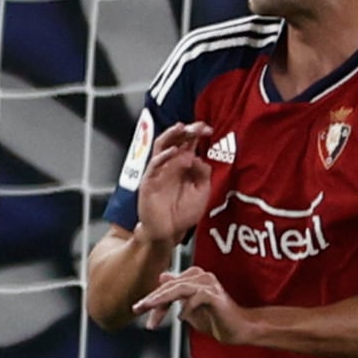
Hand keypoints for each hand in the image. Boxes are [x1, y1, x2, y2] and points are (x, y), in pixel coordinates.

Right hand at [131, 120, 214, 247]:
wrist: (168, 231)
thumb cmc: (183, 213)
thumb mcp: (202, 192)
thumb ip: (202, 173)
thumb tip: (197, 157)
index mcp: (183, 165)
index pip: (188, 142)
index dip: (196, 133)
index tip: (208, 128)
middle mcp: (170, 164)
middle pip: (175, 140)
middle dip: (186, 130)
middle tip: (198, 126)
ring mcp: (158, 171)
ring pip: (161, 146)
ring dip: (171, 136)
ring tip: (181, 128)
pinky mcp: (149, 181)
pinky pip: (154, 165)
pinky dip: (163, 157)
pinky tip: (174, 152)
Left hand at [132, 266, 257, 344]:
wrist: (239, 330)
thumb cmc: (215, 319)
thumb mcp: (188, 308)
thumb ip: (175, 295)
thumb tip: (162, 276)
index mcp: (193, 278)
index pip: (166, 286)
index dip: (152, 299)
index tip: (138, 310)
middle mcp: (201, 277)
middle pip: (170, 286)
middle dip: (151, 299)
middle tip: (137, 308)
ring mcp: (209, 284)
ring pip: (179, 288)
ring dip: (162, 300)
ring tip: (150, 309)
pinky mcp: (216, 296)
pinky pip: (196, 298)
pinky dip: (186, 308)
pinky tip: (181, 319)